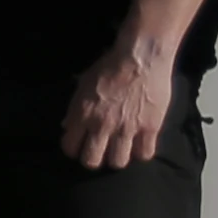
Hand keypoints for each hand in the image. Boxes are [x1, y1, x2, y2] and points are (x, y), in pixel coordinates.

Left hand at [60, 39, 171, 171]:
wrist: (140, 56)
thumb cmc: (110, 65)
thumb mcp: (84, 83)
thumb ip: (75, 108)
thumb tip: (67, 127)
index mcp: (82, 114)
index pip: (70, 147)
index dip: (73, 149)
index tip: (78, 145)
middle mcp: (102, 125)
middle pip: (91, 161)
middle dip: (93, 159)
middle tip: (98, 151)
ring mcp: (127, 128)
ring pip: (118, 162)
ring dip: (117, 157)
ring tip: (119, 149)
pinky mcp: (150, 128)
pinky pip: (144, 154)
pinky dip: (141, 152)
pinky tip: (139, 144)